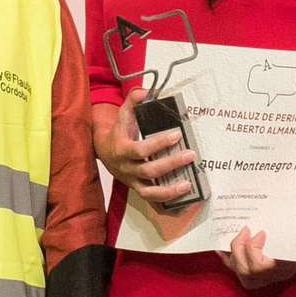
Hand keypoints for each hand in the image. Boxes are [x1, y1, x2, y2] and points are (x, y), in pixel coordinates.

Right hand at [93, 90, 197, 214]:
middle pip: (148, 171)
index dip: (158, 144)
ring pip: (149, 192)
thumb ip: (133, 101)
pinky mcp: (139, 190)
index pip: (140, 150)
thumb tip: (148, 91)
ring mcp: (133, 182)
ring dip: (169, 191)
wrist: (104, 152)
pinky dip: (167, 205)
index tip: (176, 134)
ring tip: (188, 184)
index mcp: (122, 150)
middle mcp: (126, 169)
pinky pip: (152, 202)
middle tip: (191, 155)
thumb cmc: (120, 132)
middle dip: (170, 164)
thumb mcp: (123, 115)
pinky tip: (184, 203)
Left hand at [217, 227, 295, 289]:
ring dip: (234, 253)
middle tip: (245, 230)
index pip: (259, 267)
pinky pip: (241, 272)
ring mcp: (267, 277)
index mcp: (285, 267)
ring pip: (242, 273)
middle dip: (240, 248)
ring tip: (237, 236)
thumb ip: (294, 225)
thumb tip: (286, 207)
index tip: (260, 232)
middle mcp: (274, 275)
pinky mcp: (261, 274)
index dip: (253, 249)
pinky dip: (229, 260)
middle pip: (246, 270)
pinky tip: (222, 249)